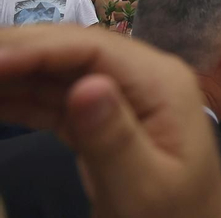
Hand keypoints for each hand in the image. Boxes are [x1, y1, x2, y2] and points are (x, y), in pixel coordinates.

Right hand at [0, 25, 220, 217]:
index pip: (91, 49)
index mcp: (159, 82)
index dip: (36, 50)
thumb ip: (114, 138)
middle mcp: (141, 77)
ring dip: (11, 74)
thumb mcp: (143, 187)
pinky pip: (53, 100)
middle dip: (16, 52)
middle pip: (70, 51)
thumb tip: (86, 85)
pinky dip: (17, 99)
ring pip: (56, 74)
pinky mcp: (101, 118)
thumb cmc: (174, 215)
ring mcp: (121, 95)